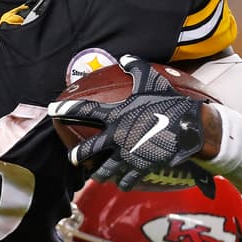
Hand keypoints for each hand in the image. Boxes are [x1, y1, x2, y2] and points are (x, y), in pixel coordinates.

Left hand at [48, 54, 204, 189]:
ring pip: (105, 170)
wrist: (189, 127)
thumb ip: (135, 67)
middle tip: (72, 158)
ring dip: (99, 174)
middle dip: (77, 156)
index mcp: (116, 115)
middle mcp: (116, 136)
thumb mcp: (151, 80)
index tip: (52, 110)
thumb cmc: (170, 102)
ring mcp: (127, 155)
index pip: (84, 110)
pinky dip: (124, 183)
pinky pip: (127, 180)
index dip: (65, 109)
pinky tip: (123, 184)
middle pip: (88, 150)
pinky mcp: (140, 168)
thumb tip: (125, 57)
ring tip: (97, 176)